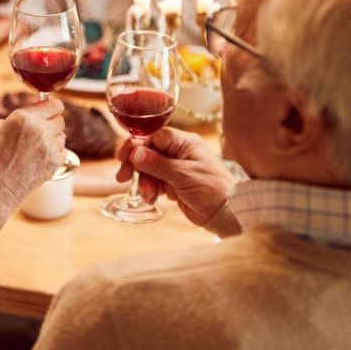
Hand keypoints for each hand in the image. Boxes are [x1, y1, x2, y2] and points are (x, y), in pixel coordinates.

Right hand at [0, 98, 65, 218]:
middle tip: (37, 133)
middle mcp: (40, 130)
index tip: (48, 111)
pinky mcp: (56, 163)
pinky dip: (54, 153)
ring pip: (62, 135)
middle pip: (59, 119)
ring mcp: (50, 147)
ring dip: (52, 138)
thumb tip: (35, 112)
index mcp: (23, 118)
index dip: (50, 107)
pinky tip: (38, 159)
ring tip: (34, 148)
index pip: (53, 104)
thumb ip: (19, 116)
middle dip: (50, 123)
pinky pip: (62, 150)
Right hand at [115, 128, 234, 225]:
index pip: (153, 137)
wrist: (228, 212)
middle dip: (136, 165)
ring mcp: (177, 168)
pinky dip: (152, 189)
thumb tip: (135, 152)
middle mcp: (180, 152)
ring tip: (148, 194)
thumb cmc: (213, 189)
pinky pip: (156, 182)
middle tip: (123, 177)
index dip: (136, 145)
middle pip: (148, 153)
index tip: (122, 157)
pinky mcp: (176, 183)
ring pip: (150, 169)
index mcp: (184, 143)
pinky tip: (154, 198)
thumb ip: (158, 163)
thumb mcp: (183, 175)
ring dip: (144, 181)